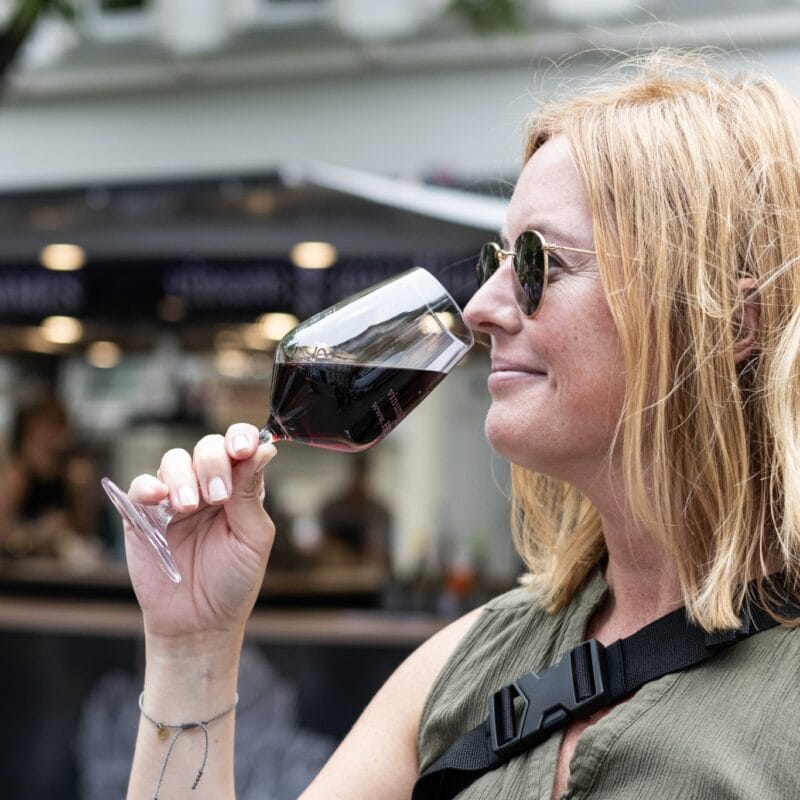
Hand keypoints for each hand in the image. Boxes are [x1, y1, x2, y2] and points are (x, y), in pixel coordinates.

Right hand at [124, 423, 276, 642]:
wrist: (200, 623)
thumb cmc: (233, 580)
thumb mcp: (252, 538)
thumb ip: (251, 493)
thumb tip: (264, 448)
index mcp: (239, 487)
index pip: (239, 446)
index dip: (241, 437)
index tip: (244, 448)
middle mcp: (207, 486)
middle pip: (207, 447)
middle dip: (214, 464)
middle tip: (219, 497)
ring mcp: (174, 499)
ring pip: (174, 460)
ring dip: (184, 476)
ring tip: (190, 507)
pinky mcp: (143, 516)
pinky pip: (140, 486)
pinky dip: (149, 486)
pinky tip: (160, 499)